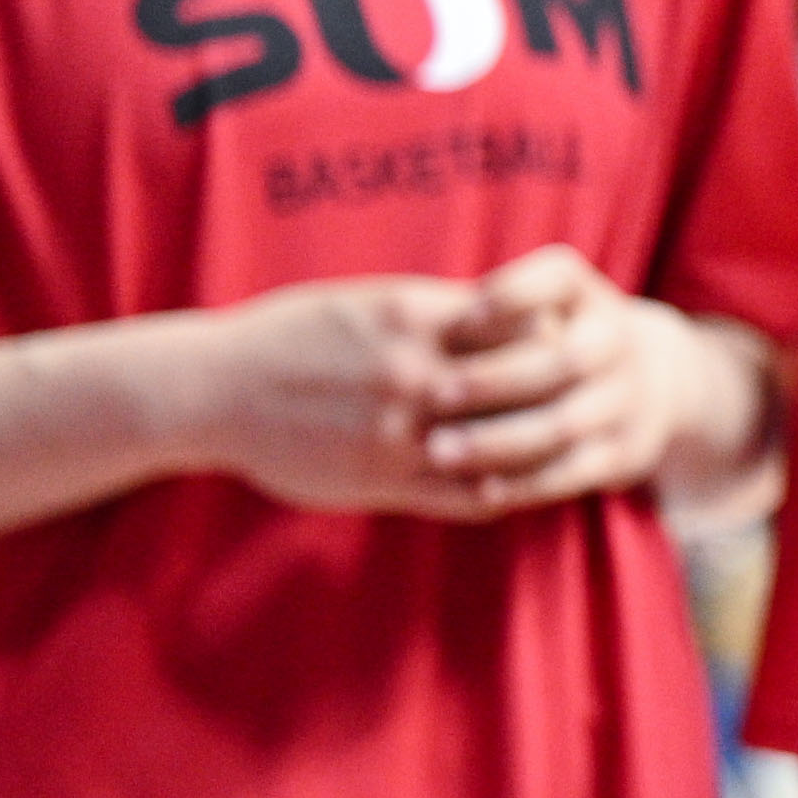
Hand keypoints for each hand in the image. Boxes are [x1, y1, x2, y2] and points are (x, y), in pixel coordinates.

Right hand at [190, 274, 544, 517]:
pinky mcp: (384, 481)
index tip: (562, 342)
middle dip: (561, 390)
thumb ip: (435, 311)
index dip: (554, 334)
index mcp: (414, 317)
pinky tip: (514, 482)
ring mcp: (400, 431)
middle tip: (581, 395)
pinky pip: (467, 494)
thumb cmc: (294, 337)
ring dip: (540, 446)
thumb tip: (504, 311)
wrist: (216, 391)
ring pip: (507, 445)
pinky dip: (502, 489)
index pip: (524, 321)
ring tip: (560, 444)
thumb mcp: (368, 303)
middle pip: (528, 383)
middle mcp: (414, 372)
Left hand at [418, 244, 752, 506]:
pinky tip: (480, 488)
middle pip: (559, 360)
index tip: (460, 317)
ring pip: (561, 424)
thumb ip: (485, 306)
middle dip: (495, 378)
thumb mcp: (535, 298)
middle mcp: (616, 340)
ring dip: (499, 440)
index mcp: (587, 294)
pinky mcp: (623, 453)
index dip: (509, 299)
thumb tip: (409, 322)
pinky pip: (571, 473)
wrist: (651, 380)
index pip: (556, 280)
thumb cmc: (556, 331)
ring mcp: (625, 399)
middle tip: (434, 395)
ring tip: (439, 450)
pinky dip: (527, 482)